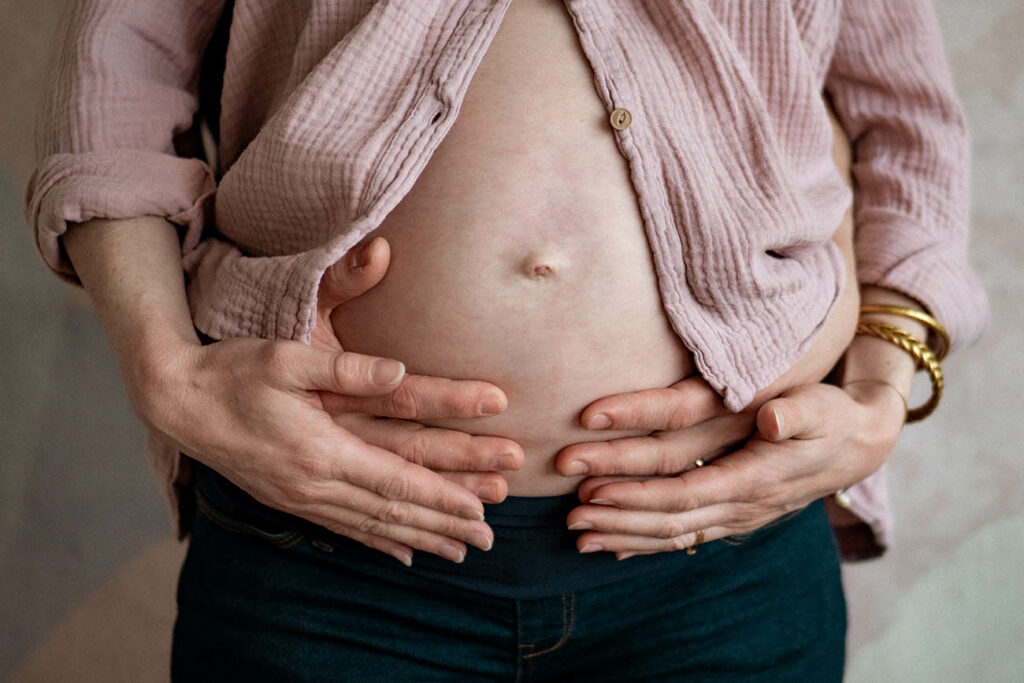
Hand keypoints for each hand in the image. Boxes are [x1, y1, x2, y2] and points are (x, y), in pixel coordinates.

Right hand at [143, 237, 522, 566]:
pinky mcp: (288, 498)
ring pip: (371, 526)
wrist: (176, 401)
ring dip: (418, 540)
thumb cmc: (232, 372)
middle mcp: (313, 483)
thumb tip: (399, 371)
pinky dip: (377, 542)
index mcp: (320, 450)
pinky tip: (402, 554)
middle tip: (486, 541)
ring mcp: (299, 497)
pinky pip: (342, 529)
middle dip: (443, 525)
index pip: (395, 480)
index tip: (479, 510)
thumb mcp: (286, 358)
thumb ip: (345, 367)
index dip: (441, 497)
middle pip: (391, 511)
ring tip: (457, 554)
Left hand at [557, 378, 903, 557]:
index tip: (595, 488)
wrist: (856, 444)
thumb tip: (774, 420)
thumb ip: (797, 415)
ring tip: (578, 536)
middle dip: (617, 518)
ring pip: (672, 536)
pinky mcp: (731, 517)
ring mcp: (737, 518)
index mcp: (754, 479)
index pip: (685, 494)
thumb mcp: (821, 408)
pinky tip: (612, 548)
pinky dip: (645, 545)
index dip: (638, 495)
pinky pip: (684, 538)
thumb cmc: (830, 419)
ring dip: (624, 537)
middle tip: (570, 515)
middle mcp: (742, 507)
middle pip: (669, 520)